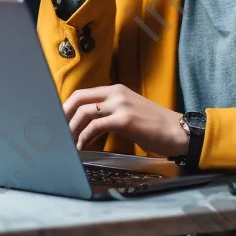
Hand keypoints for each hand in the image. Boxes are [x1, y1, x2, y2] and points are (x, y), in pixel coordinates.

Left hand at [63, 84, 189, 157]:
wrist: (179, 132)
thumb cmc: (155, 126)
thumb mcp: (130, 111)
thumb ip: (111, 112)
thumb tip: (89, 123)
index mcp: (116, 90)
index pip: (82, 93)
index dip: (67, 106)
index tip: (58, 121)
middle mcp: (116, 93)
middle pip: (78, 99)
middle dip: (63, 115)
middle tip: (57, 131)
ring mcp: (120, 105)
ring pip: (84, 112)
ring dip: (71, 129)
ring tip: (67, 142)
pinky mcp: (124, 120)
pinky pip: (95, 126)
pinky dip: (84, 137)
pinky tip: (81, 146)